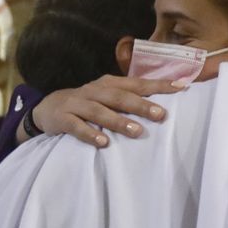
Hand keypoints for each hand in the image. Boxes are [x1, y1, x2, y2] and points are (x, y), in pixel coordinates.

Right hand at [31, 74, 187, 147]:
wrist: (46, 108)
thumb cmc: (86, 103)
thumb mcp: (106, 96)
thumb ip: (129, 97)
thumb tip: (164, 104)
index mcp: (108, 84)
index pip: (136, 83)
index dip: (158, 85)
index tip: (181, 88)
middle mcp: (94, 90)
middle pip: (120, 96)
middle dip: (141, 105)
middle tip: (161, 114)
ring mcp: (76, 104)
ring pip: (99, 111)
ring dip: (118, 121)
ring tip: (137, 131)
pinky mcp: (62, 119)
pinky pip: (76, 126)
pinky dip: (90, 134)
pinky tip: (103, 143)